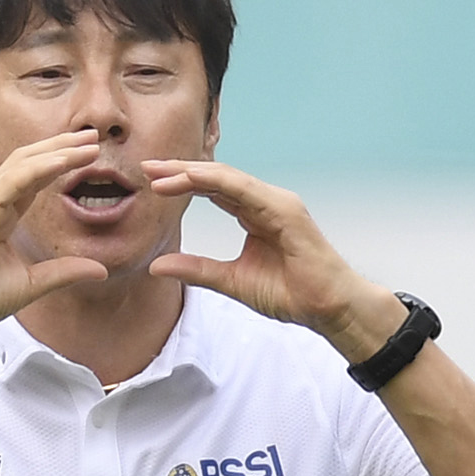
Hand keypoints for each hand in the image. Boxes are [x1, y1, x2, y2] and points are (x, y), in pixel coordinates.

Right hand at [0, 129, 111, 335]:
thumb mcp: (30, 285)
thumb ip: (63, 273)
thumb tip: (99, 270)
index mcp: (0, 217)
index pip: (33, 180)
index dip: (60, 163)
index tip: (89, 153)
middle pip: (28, 163)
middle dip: (61, 147)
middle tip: (92, 136)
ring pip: (22, 165)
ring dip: (56, 150)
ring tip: (86, 142)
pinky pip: (13, 182)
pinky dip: (40, 168)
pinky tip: (64, 160)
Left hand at [140, 160, 400, 359]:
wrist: (327, 308)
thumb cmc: (289, 292)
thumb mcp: (229, 280)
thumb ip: (196, 270)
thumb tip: (157, 265)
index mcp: (254, 214)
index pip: (213, 190)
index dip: (182, 183)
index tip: (150, 182)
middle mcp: (265, 203)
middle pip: (217, 177)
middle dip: (181, 170)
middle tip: (147, 167)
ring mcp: (277, 203)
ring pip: (228, 178)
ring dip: (192, 173)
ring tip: (160, 173)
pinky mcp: (286, 211)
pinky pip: (246, 190)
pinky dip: (217, 181)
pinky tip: (191, 178)